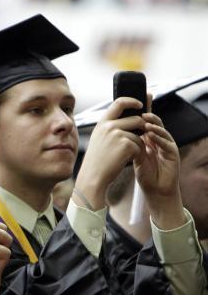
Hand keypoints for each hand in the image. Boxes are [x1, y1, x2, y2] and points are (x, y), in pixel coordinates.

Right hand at [74, 97, 145, 209]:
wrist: (93, 176)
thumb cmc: (97, 160)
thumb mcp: (100, 139)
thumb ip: (111, 127)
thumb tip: (129, 118)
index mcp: (102, 123)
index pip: (119, 102)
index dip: (132, 101)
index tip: (140, 104)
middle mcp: (109, 126)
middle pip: (136, 119)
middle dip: (143, 128)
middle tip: (141, 137)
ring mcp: (117, 134)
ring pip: (139, 134)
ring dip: (138, 144)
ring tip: (124, 155)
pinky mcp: (126, 144)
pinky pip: (140, 145)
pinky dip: (136, 153)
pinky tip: (124, 160)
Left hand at [133, 113, 184, 228]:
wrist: (155, 190)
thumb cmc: (145, 174)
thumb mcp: (135, 156)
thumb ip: (132, 144)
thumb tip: (121, 131)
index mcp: (149, 140)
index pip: (145, 123)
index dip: (142, 113)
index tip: (134, 104)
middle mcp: (159, 140)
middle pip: (155, 123)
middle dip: (149, 114)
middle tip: (141, 109)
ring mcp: (167, 146)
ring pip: (162, 131)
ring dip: (154, 125)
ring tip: (145, 121)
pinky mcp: (173, 154)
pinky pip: (167, 143)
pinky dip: (159, 138)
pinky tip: (151, 135)